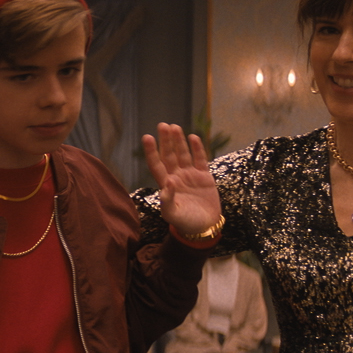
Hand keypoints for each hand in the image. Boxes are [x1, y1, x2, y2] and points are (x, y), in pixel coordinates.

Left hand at [142, 123, 221, 237]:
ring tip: (175, 127)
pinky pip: (200, 159)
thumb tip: (167, 183)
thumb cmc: (185, 223)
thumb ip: (168, 201)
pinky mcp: (204, 176)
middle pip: (169, 155)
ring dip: (179, 141)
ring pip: (183, 154)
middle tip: (162, 125)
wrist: (205, 227)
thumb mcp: (173, 215)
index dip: (152, 151)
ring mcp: (190, 175)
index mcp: (166, 184)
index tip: (147, 137)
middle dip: (166, 140)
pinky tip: (193, 137)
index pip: (156, 164)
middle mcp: (176, 176)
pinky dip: (197, 148)